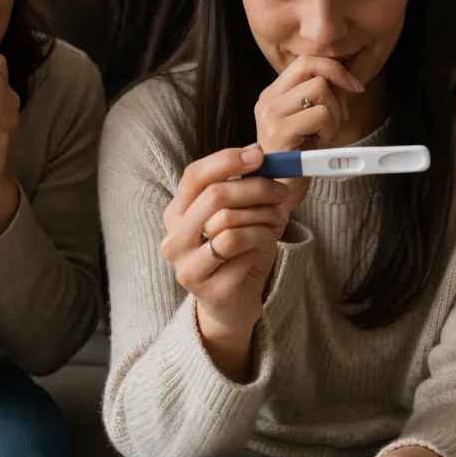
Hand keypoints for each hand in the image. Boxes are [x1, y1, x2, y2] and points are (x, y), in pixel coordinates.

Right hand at [160, 146, 289, 341]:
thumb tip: (258, 153)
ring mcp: (186, 266)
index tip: (259, 155)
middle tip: (281, 191)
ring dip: (263, 216)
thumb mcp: (237, 215)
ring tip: (278, 219)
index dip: (227, 160)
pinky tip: (269, 241)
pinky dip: (262, 238)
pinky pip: (240, 249)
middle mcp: (174, 239)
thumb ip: (240, 187)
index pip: (195, 176)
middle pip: (214, 196)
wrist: (234, 303)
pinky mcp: (207, 288)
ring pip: (228, 223)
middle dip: (256, 188)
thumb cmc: (237, 253)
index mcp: (177, 214)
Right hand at [254, 55, 363, 214]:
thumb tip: (349, 80)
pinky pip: (320, 114)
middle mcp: (268, 100)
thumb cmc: (301, 159)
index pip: (307, 62)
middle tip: (338, 117)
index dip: (335, 69)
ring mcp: (270, 114)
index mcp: (273, 94)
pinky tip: (318, 146)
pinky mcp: (279, 131)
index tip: (354, 87)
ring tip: (321, 138)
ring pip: (320, 91)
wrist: (281, 194)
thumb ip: (324, 98)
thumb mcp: (312, 122)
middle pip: (315, 71)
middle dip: (337, 92)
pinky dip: (329, 131)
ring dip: (332, 117)